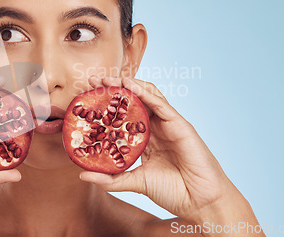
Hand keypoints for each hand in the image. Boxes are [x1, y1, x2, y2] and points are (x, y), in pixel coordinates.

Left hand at [79, 76, 252, 224]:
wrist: (200, 202)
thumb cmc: (173, 192)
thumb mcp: (135, 182)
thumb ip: (111, 179)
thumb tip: (83, 175)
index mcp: (145, 138)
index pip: (123, 115)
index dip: (106, 104)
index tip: (87, 97)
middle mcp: (156, 127)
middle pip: (134, 100)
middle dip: (114, 88)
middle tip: (93, 81)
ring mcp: (168, 124)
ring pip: (147, 96)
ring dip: (127, 85)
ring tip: (108, 79)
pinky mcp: (180, 124)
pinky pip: (161, 104)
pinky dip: (145, 92)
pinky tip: (129, 85)